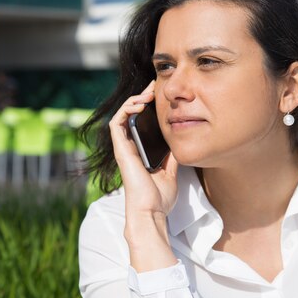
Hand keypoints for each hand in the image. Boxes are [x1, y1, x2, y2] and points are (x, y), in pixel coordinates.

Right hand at [108, 81, 178, 270]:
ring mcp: (124, 148)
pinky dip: (125, 110)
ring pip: (122, 115)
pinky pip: (117, 124)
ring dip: (133, 100)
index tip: (160, 94)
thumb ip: (172, 155)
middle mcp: (130, 147)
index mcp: (141, 150)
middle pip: (131, 115)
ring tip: (147, 92)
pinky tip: (138, 104)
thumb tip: (180, 141)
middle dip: (141, 97)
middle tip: (154, 86)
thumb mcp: (172, 170)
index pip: (141, 122)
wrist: (152, 211)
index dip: (148, 106)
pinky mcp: (121, 150)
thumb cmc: (160, 196)